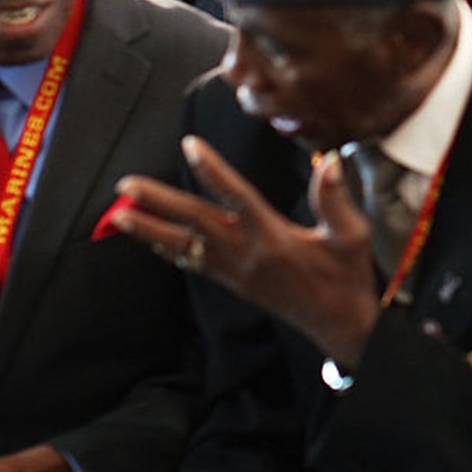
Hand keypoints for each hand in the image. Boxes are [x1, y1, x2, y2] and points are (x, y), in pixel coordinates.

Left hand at [112, 137, 380, 366]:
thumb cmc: (346, 277)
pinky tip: (151, 242)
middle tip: (126, 187)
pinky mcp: (233, 283)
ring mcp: (236, 272)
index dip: (213, 171)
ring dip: (150, 230)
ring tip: (120, 215)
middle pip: (196, 223)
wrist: (339, 325)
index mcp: (275, 239)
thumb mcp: (351, 236)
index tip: (190, 146)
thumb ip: (335, 199)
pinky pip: (193, 265)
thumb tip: (328, 161)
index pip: (237, 198)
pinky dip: (169, 251)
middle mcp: (247, 256)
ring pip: (185, 247)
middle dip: (159, 203)